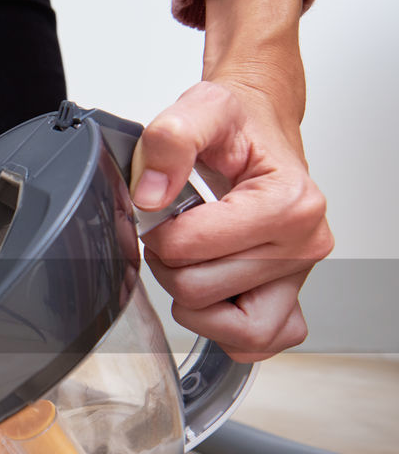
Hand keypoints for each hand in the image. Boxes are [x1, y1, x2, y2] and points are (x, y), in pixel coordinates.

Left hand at [131, 0, 333, 362]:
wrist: (258, 129)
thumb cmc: (237, 128)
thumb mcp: (200, 108)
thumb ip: (171, 139)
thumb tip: (150, 194)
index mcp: (289, 203)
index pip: (190, 249)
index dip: (160, 231)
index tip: (167, 208)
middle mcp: (303, 245)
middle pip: (199, 291)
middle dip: (171, 264)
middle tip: (178, 231)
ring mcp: (296, 278)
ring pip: (228, 328)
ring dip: (193, 300)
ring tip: (193, 259)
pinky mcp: (286, 302)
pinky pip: (254, 345)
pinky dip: (222, 328)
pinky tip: (211, 292)